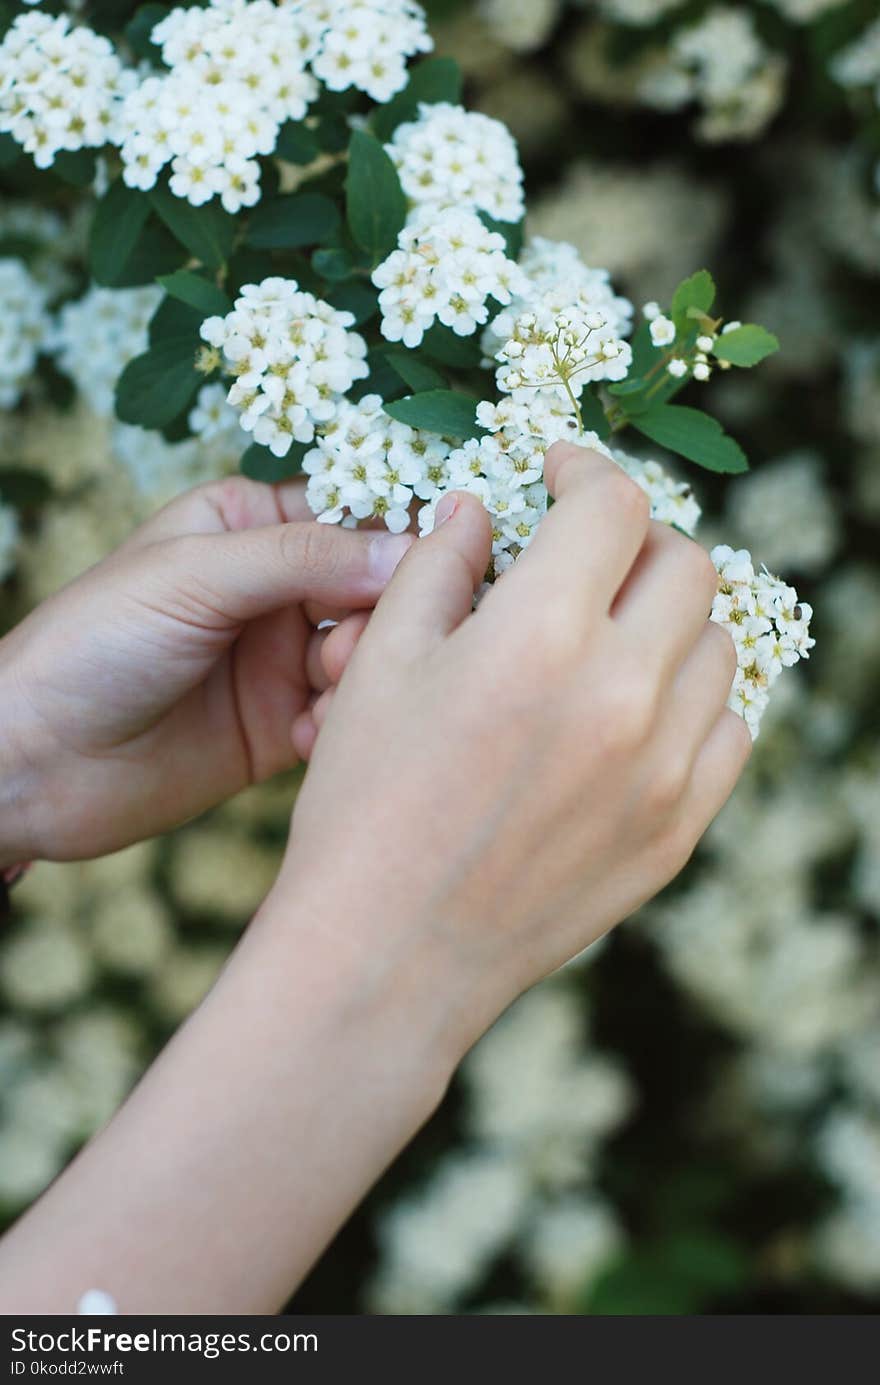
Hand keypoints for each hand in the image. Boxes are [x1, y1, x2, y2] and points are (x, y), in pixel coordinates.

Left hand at [0, 476, 412, 861]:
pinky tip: (302, 736)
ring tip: (324, 691)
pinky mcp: (283, 725)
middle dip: (382, 609)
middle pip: (374, 583)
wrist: (35, 764)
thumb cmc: (93, 644)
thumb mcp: (195, 577)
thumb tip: (411, 548)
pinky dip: (341, 721)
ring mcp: (280, 658)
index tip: (455, 546)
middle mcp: (273, 587)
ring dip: (361, 669)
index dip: (403, 524)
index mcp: (248, 524)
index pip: (351, 507)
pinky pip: (345, 714)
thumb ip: (303, 558)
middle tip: (352, 641)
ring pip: (368, 650)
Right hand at [275, 442, 751, 1062]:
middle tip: (586, 555)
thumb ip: (437, 567)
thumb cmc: (363, 806)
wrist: (386, 956)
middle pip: (686, 566)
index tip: (560, 473)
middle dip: (635, 540)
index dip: (586, 469)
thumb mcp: (379, 666)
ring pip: (719, 647)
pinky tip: (637, 706)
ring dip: (672, 619)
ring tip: (611, 632)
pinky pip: (729, 733)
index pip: (613, 506)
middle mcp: (623, 695)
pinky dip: (695, 699)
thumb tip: (478, 512)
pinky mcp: (675, 831)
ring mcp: (662, 770)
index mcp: (541, 636)